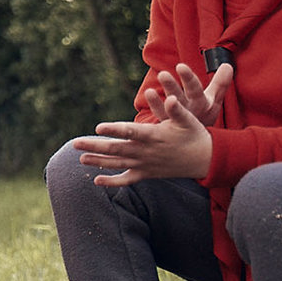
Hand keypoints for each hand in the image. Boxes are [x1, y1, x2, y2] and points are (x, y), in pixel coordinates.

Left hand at [73, 98, 213, 186]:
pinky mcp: (147, 174)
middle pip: (117, 149)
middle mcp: (147, 152)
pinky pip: (127, 180)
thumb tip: (172, 98)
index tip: (98, 127)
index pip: (131, 132)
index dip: (114, 129)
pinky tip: (96, 181)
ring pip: (118, 164)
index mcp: (155, 136)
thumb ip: (177, 110)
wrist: (207, 159)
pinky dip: (112, 182)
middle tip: (74, 143)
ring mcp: (146, 164)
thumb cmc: (195, 134)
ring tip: (80, 158)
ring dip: (98, 161)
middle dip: (94, 146)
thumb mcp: (189, 119)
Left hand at [145, 62, 232, 126]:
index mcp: (201, 103)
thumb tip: (227, 65)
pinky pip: (158, 119)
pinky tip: (145, 102)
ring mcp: (175, 120)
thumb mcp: (214, 100)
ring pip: (166, 110)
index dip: (188, 78)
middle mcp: (188, 111)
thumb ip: (220, 83)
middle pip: (179, 97)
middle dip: (171, 86)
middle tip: (162, 74)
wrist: (199, 142)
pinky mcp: (165, 127)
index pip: (195, 89)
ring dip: (157, 101)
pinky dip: (152, 112)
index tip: (180, 67)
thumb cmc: (204, 114)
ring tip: (149, 91)